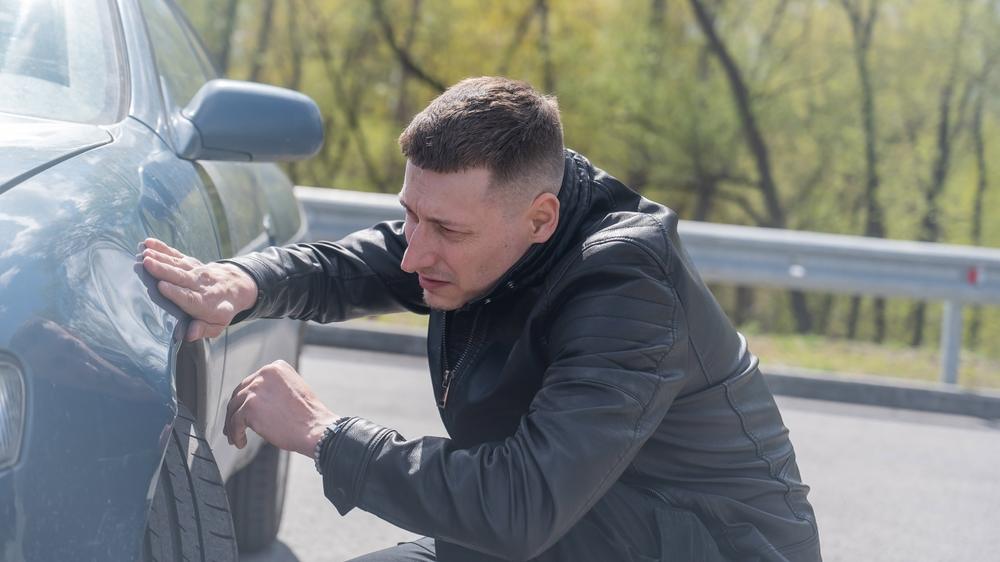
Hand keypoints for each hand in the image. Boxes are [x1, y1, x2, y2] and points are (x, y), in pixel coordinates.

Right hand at [140, 238, 257, 340]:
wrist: (236, 286)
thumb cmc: (220, 310)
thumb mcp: (217, 324)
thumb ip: (203, 329)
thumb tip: (189, 334)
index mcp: (205, 303)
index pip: (190, 298)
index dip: (176, 293)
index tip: (161, 287)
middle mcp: (200, 285)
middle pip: (181, 277)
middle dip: (164, 270)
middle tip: (148, 263)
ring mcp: (195, 271)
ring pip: (177, 264)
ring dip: (160, 257)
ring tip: (145, 253)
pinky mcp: (190, 262)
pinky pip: (176, 254)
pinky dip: (162, 248)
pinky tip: (148, 242)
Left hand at [224, 360, 339, 456]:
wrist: (315, 429)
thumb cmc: (308, 416)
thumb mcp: (293, 389)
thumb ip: (274, 388)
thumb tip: (255, 399)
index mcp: (277, 367)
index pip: (252, 381)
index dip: (246, 397)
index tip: (244, 409)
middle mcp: (264, 374)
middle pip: (239, 392)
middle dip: (236, 410)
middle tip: (234, 425)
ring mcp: (256, 389)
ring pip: (234, 407)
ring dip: (232, 424)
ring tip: (235, 437)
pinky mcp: (249, 407)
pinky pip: (234, 422)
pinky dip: (235, 433)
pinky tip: (241, 442)